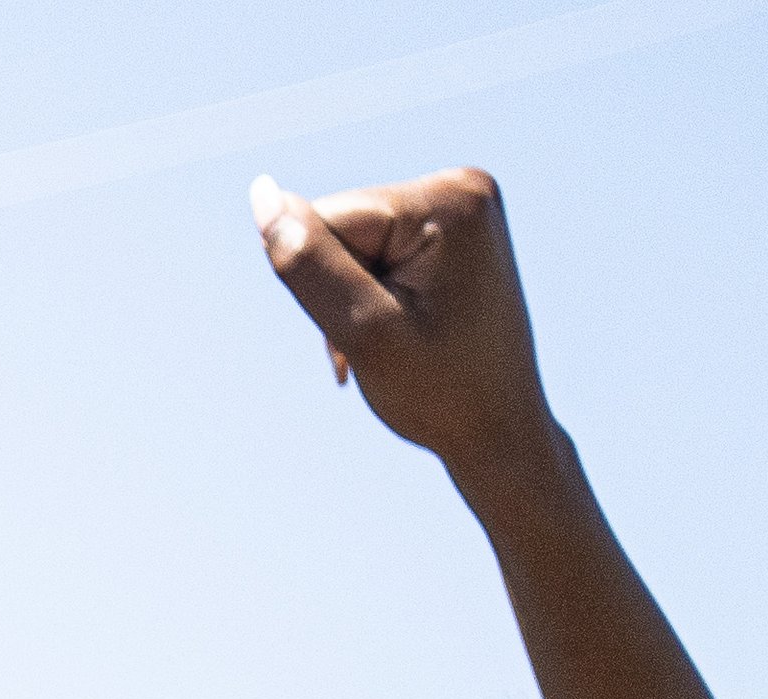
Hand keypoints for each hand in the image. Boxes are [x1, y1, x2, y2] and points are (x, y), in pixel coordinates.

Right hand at [250, 167, 555, 483]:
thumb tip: (262, 192)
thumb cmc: (445, 399)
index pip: (332, 218)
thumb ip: (309, 263)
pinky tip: (407, 334)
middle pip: (344, 225)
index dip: (332, 285)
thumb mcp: (366, 334)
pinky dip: (378, 299)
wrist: (505, 442)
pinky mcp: (454, 235)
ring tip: (402, 347)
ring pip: (356, 244)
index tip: (381, 335)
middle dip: (348, 291)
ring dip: (359, 300)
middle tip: (391, 349)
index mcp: (450, 201)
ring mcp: (461, 209)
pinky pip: (381, 253)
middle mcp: (461, 188)